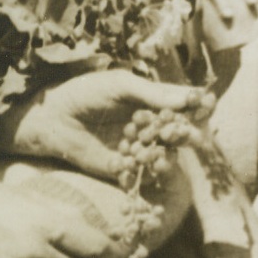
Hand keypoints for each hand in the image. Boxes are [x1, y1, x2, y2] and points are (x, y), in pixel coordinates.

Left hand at [0, 69, 198, 178]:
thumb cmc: (87, 92)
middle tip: (186, 136)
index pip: (187, 104)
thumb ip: (153, 93)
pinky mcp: (125, 166)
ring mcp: (141, 147)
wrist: (52, 118)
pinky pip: (142, 171)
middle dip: (185, 134)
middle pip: (180, 131)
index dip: (200, 106)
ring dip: (167, 155)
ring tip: (163, 157)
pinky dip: (144, 170)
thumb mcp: (121, 86)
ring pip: (165, 154)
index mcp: (157, 102)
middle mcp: (153, 125)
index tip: (205, 107)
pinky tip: (141, 166)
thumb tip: (189, 98)